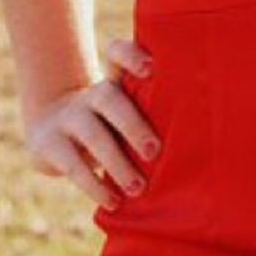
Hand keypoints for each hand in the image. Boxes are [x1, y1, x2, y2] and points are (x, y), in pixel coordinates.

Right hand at [25, 40, 158, 210]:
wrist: (49, 130)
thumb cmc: (111, 124)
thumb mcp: (130, 112)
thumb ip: (158, 114)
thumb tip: (206, 142)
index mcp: (115, 81)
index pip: (118, 55)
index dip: (131, 56)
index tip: (151, 68)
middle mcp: (92, 95)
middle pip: (110, 98)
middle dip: (134, 125)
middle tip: (155, 152)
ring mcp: (68, 117)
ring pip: (94, 136)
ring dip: (118, 164)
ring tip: (138, 188)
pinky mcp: (49, 144)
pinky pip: (73, 166)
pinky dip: (94, 185)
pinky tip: (112, 200)